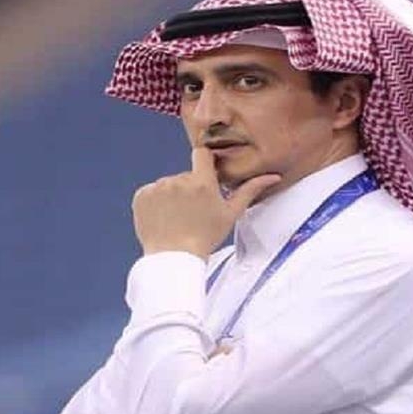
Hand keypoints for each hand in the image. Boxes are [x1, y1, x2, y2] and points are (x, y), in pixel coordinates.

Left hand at [131, 148, 280, 257]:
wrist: (173, 259)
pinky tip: (163, 219)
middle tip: (192, 213)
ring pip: (167, 185)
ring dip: (171, 196)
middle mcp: (177, 180)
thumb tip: (272, 176)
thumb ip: (249, 191)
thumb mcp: (230, 214)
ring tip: (176, 218)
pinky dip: (154, 203)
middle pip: (185, 175)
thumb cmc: (204, 238)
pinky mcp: (141, 196)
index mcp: (201, 182)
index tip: (205, 175)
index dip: (204, 163)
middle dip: (189, 189)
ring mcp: (157, 188)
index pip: (201, 154)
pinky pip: (150, 193)